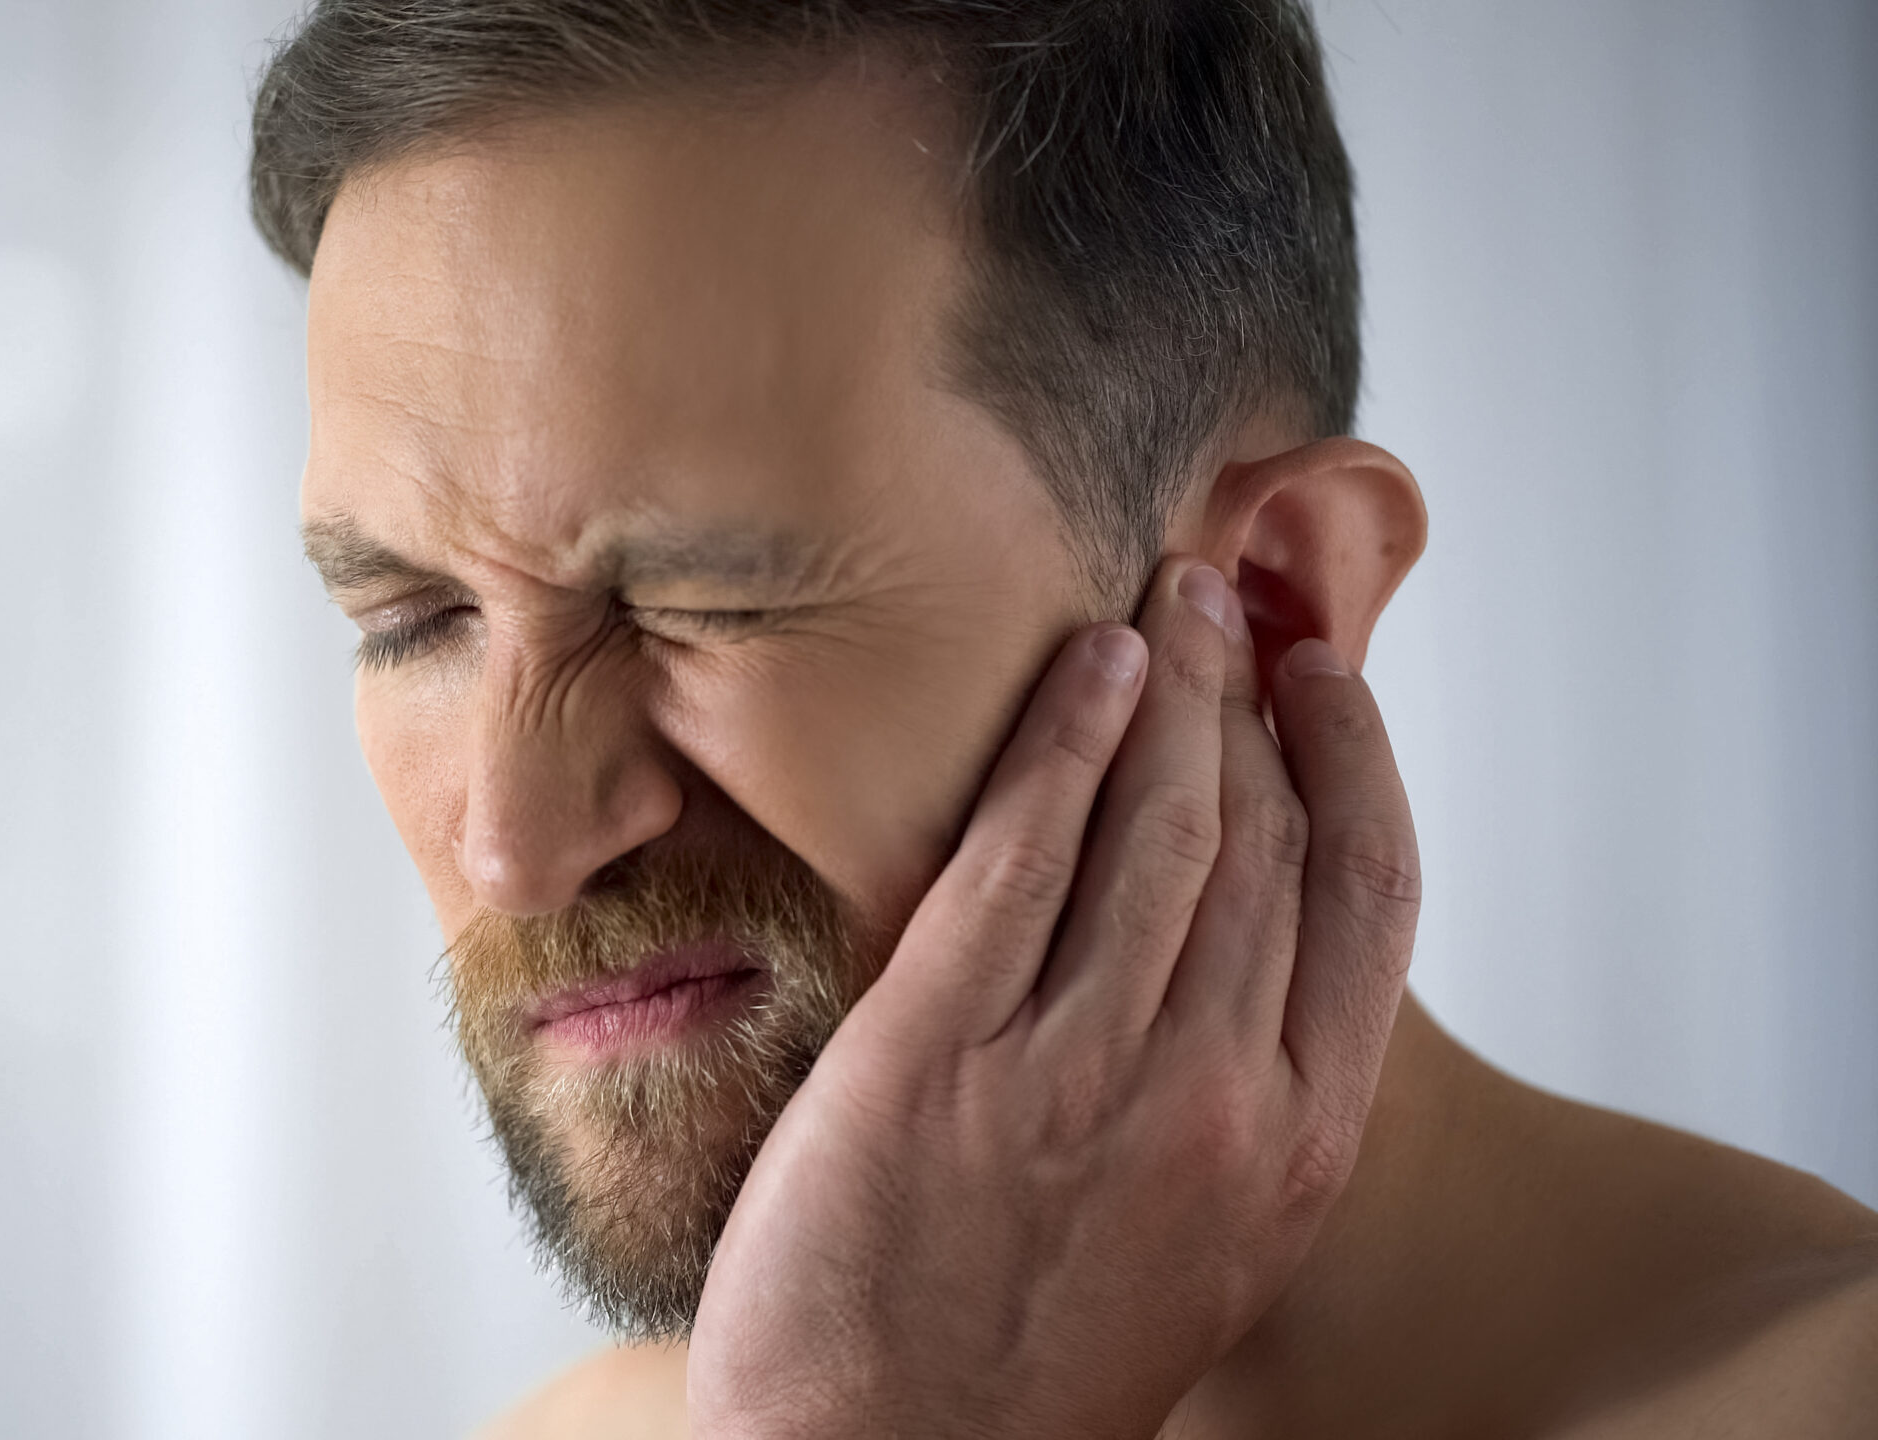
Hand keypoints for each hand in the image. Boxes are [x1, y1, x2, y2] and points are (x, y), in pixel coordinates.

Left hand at [686, 558, 1421, 1437]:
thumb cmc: (1029, 1371)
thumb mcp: (1195, 1251)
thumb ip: (1233, 1110)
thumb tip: (1230, 969)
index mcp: (1293, 1152)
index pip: (1366, 905)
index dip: (1354, 766)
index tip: (1326, 683)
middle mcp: (1210, 1098)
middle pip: (1264, 840)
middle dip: (1250, 697)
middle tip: (1225, 603)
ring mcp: (1074, 1070)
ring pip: (1161, 829)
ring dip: (1171, 689)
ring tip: (1163, 605)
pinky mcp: (935, 1051)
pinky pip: (1018, 856)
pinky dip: (1063, 742)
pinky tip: (1083, 671)